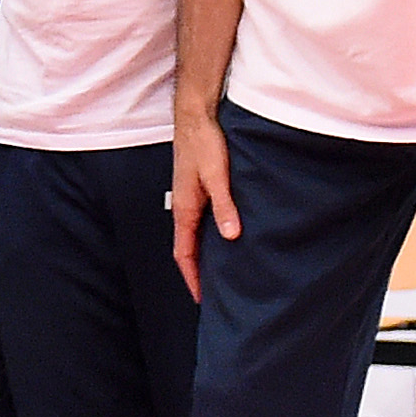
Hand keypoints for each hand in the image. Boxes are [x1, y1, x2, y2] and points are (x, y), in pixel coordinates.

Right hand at [171, 112, 238, 300]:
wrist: (196, 117)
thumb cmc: (204, 143)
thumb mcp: (217, 175)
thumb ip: (224, 206)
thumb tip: (231, 235)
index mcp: (185, 209)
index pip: (184, 254)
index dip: (193, 278)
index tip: (203, 299)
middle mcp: (184, 207)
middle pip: (187, 249)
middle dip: (197, 273)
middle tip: (213, 293)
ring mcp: (189, 199)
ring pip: (193, 236)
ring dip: (202, 256)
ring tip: (219, 273)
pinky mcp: (197, 190)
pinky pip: (199, 223)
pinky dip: (207, 238)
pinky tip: (223, 239)